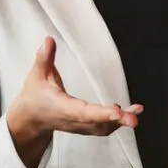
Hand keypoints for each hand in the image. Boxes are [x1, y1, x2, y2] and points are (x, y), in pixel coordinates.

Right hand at [7, 37, 142, 167]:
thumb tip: (49, 39)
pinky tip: (132, 112)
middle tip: (134, 118)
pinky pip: (104, 128)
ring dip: (121, 121)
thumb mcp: (37, 75)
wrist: (30, 119)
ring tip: (137, 110)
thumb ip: (44, 58)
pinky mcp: (86, 127)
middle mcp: (74, 120)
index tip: (117, 112)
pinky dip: (118, 121)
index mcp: (62, 108)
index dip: (100, 113)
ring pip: (103, 128)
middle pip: (98, 124)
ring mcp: (81, 127)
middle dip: (117, 121)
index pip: (83, 112)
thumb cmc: (35, 95)